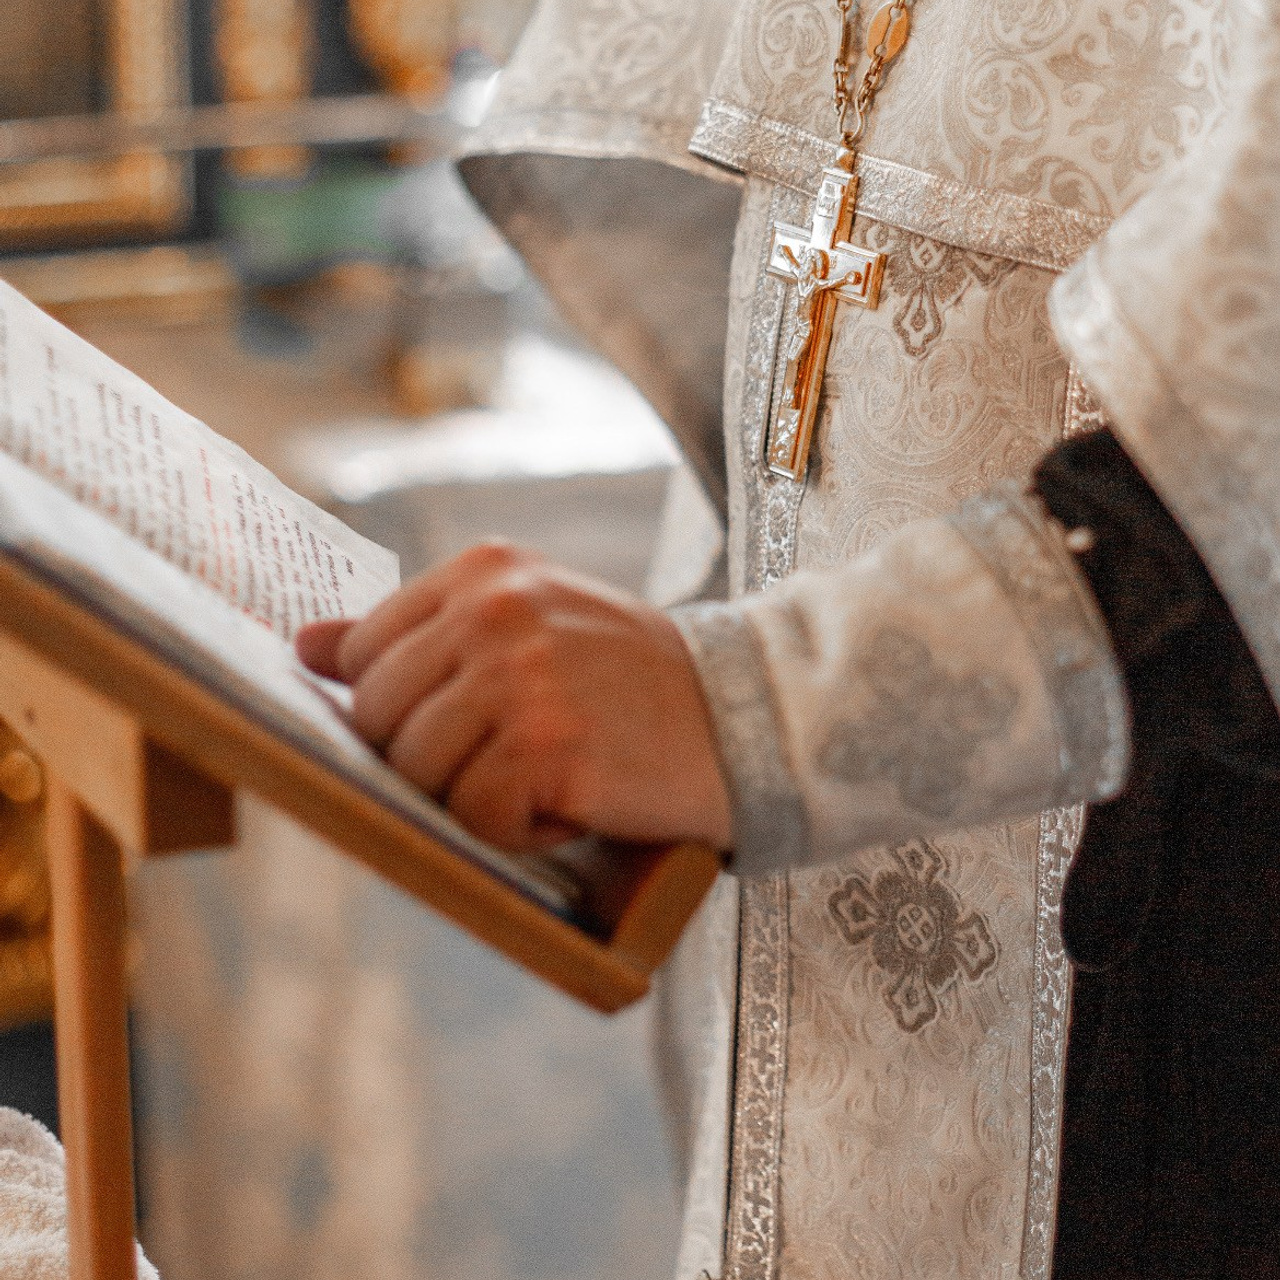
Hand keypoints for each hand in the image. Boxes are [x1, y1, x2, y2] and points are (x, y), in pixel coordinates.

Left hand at [296, 542, 732, 853]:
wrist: (742, 711)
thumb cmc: (626, 677)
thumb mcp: (524, 625)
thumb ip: (414, 633)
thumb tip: (304, 648)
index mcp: (483, 571)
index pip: (365, 653)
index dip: (403, 708)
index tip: (462, 722)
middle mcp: (494, 611)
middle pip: (381, 719)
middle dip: (436, 758)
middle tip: (517, 753)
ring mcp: (520, 677)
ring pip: (420, 773)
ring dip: (481, 796)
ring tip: (551, 772)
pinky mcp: (548, 746)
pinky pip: (477, 817)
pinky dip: (521, 829)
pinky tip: (575, 800)